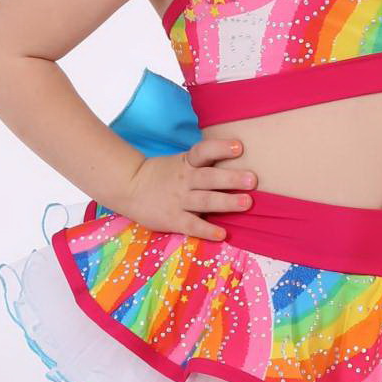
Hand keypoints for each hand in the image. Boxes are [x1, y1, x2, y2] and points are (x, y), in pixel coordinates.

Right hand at [117, 137, 256, 240]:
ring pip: (205, 201)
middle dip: (232, 178)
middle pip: (210, 177)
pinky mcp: (173, 219)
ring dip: (226, 202)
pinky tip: (222, 234)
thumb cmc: (162, 174)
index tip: (239, 147)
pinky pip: (192, 225)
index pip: (203, 151)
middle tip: (253, 180)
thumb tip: (237, 163)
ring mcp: (179, 200)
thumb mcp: (180, 162)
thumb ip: (203, 163)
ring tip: (247, 203)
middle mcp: (184, 179)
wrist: (129, 187)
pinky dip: (207, 230)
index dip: (220, 148)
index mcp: (187, 163)